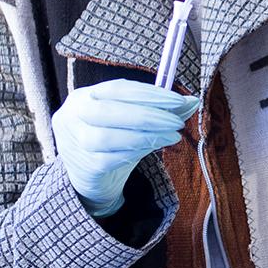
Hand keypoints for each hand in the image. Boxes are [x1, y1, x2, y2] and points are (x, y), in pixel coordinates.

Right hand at [51, 78, 199, 216]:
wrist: (88, 178)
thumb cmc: (114, 140)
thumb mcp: (134, 121)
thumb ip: (161, 109)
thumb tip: (193, 101)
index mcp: (84, 96)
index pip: (117, 89)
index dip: (149, 93)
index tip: (179, 100)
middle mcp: (73, 116)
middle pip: (109, 111)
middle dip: (148, 115)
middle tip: (178, 122)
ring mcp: (76, 142)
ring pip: (108, 137)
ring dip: (145, 136)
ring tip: (172, 136)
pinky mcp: (84, 167)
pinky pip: (110, 159)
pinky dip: (135, 152)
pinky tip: (154, 148)